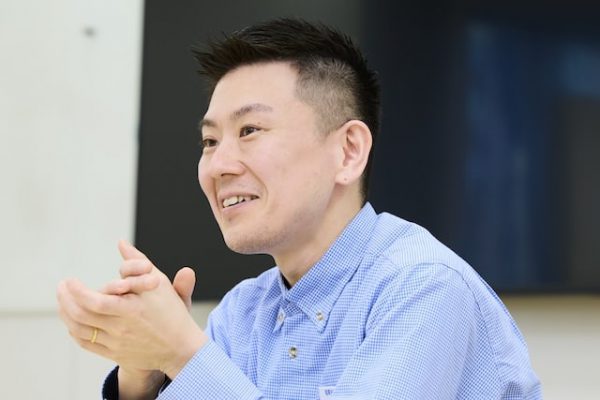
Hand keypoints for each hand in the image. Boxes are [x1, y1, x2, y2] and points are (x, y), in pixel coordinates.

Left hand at [56, 243, 207, 379]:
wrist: (180, 347)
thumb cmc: (171, 312)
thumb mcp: (160, 282)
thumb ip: (139, 262)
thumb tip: (121, 243)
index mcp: (133, 309)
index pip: (95, 301)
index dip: (77, 291)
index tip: (70, 280)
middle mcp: (122, 328)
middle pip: (81, 315)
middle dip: (65, 299)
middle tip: (62, 287)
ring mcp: (116, 343)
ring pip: (79, 330)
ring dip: (66, 313)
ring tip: (63, 300)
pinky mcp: (114, 354)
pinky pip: (85, 343)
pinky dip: (74, 330)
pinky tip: (72, 319)